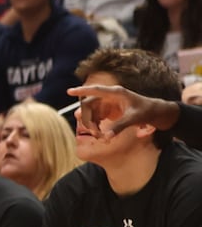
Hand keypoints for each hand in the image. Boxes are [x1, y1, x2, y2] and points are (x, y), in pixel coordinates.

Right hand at [66, 83, 181, 137]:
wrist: (158, 113)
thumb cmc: (148, 111)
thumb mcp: (134, 119)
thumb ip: (119, 126)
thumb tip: (106, 137)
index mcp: (116, 93)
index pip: (95, 90)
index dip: (81, 90)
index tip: (69, 92)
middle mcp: (110, 96)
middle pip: (90, 104)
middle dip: (87, 118)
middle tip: (92, 132)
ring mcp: (110, 103)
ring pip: (92, 111)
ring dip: (91, 123)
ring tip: (98, 135)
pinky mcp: (111, 110)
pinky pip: (98, 116)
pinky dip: (96, 124)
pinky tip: (100, 132)